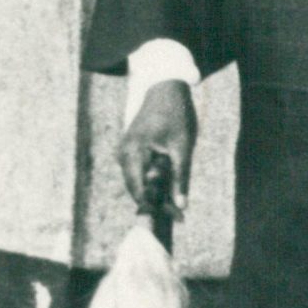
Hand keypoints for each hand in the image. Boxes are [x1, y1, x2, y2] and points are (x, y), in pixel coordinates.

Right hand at [118, 82, 195, 216]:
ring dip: (155, 191)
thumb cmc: (176, 115)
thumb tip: (181, 206)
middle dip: (156, 201)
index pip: (137, 189)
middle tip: (179, 216)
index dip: (153, 207)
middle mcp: (123, 153)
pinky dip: (152, 180)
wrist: (166, 89)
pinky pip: (139, 170)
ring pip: (138, 180)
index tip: (173, 219)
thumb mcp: (183, 148)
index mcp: (132, 153)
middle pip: (136, 187)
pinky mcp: (130, 149)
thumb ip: (181, 178)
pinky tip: (169, 185)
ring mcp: (125, 151)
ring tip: (176, 205)